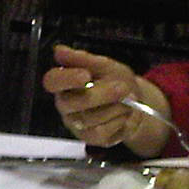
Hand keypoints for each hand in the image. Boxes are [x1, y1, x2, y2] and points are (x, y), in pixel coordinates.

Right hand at [39, 46, 169, 156]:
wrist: (136, 102)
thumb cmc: (116, 81)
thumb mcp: (104, 65)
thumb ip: (83, 59)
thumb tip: (59, 50)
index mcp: (65, 84)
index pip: (52, 81)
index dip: (66, 79)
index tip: (85, 75)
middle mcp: (66, 105)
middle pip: (71, 103)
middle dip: (101, 95)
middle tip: (122, 88)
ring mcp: (76, 124)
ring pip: (89, 119)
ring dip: (115, 108)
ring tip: (128, 100)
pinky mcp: (90, 138)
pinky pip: (101, 132)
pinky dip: (118, 122)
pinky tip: (123, 115)